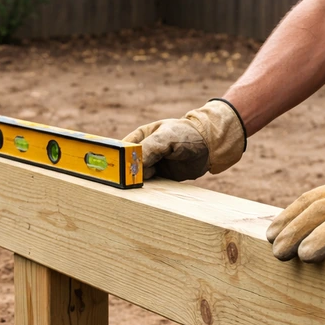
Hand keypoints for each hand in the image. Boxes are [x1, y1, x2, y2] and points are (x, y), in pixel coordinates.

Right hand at [124, 99, 246, 180]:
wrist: (209, 145)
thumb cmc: (186, 134)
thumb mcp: (166, 137)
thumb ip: (149, 148)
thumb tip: (133, 164)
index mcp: (139, 138)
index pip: (121, 151)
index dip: (117, 160)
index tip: (116, 170)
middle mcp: (142, 153)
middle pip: (127, 167)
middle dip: (127, 174)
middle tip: (129, 181)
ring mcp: (151, 167)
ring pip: (138, 178)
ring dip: (139, 183)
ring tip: (144, 184)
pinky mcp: (161, 178)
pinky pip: (150, 186)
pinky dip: (149, 189)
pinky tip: (150, 190)